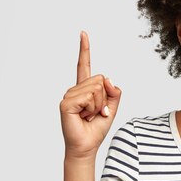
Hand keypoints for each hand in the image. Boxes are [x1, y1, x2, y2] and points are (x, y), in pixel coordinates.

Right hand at [59, 31, 121, 158]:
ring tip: (89, 115)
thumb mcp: (113, 107)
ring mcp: (69, 96)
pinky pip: (89, 97)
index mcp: (84, 88)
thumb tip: (106, 78)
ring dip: (98, 105)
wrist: (87, 146)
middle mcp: (75, 89)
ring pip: (96, 88)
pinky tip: (83, 117)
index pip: (84, 65)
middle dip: (105, 98)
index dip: (84, 49)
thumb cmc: (96, 128)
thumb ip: (114, 91)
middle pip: (100, 79)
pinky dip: (92, 108)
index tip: (83, 33)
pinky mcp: (66, 104)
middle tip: (96, 112)